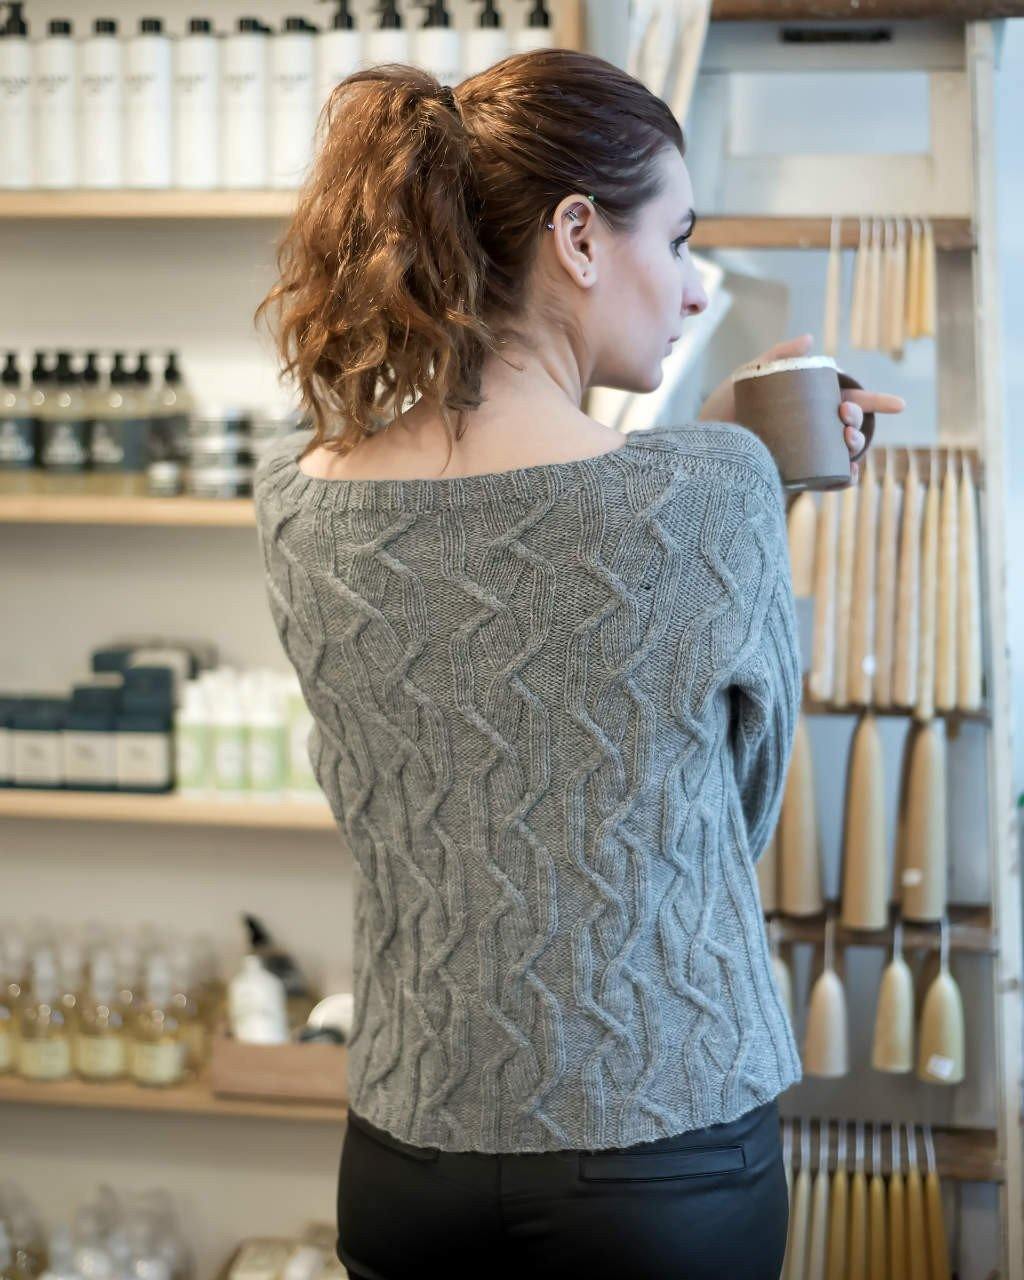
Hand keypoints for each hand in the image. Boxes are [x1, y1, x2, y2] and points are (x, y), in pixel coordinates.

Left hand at [697, 333, 906, 482]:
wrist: (701, 442)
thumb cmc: (723, 407)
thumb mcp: (749, 375)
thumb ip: (777, 355)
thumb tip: (810, 339)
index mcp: (809, 405)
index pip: (850, 402)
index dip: (877, 403)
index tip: (900, 405)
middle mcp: (811, 430)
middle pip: (850, 427)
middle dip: (858, 423)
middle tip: (845, 420)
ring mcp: (805, 453)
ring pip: (844, 452)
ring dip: (855, 446)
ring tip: (847, 441)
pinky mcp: (794, 474)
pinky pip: (828, 480)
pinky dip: (844, 478)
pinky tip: (848, 472)